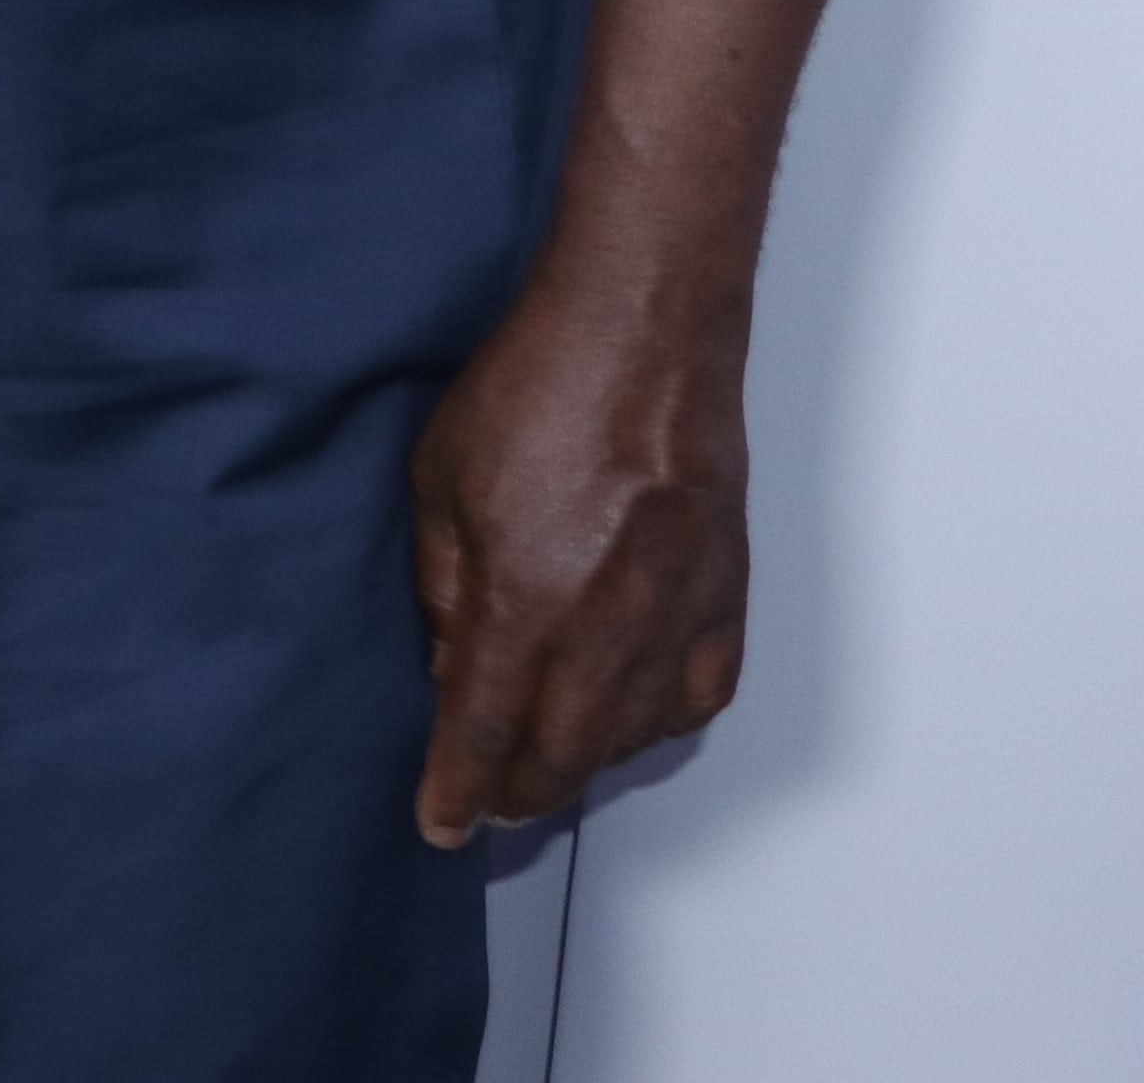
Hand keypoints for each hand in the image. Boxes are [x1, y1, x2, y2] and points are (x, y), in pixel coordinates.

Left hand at [409, 277, 752, 846]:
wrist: (641, 337)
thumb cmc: (535, 389)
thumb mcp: (438, 484)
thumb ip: (444, 586)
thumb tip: (452, 659)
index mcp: (523, 605)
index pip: (483, 732)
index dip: (459, 789)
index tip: (441, 825)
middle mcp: (605, 630)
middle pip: (561, 754)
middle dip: (517, 793)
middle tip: (486, 804)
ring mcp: (675, 619)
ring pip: (630, 738)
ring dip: (583, 764)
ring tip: (544, 768)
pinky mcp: (724, 598)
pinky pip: (696, 698)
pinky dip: (658, 727)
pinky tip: (630, 724)